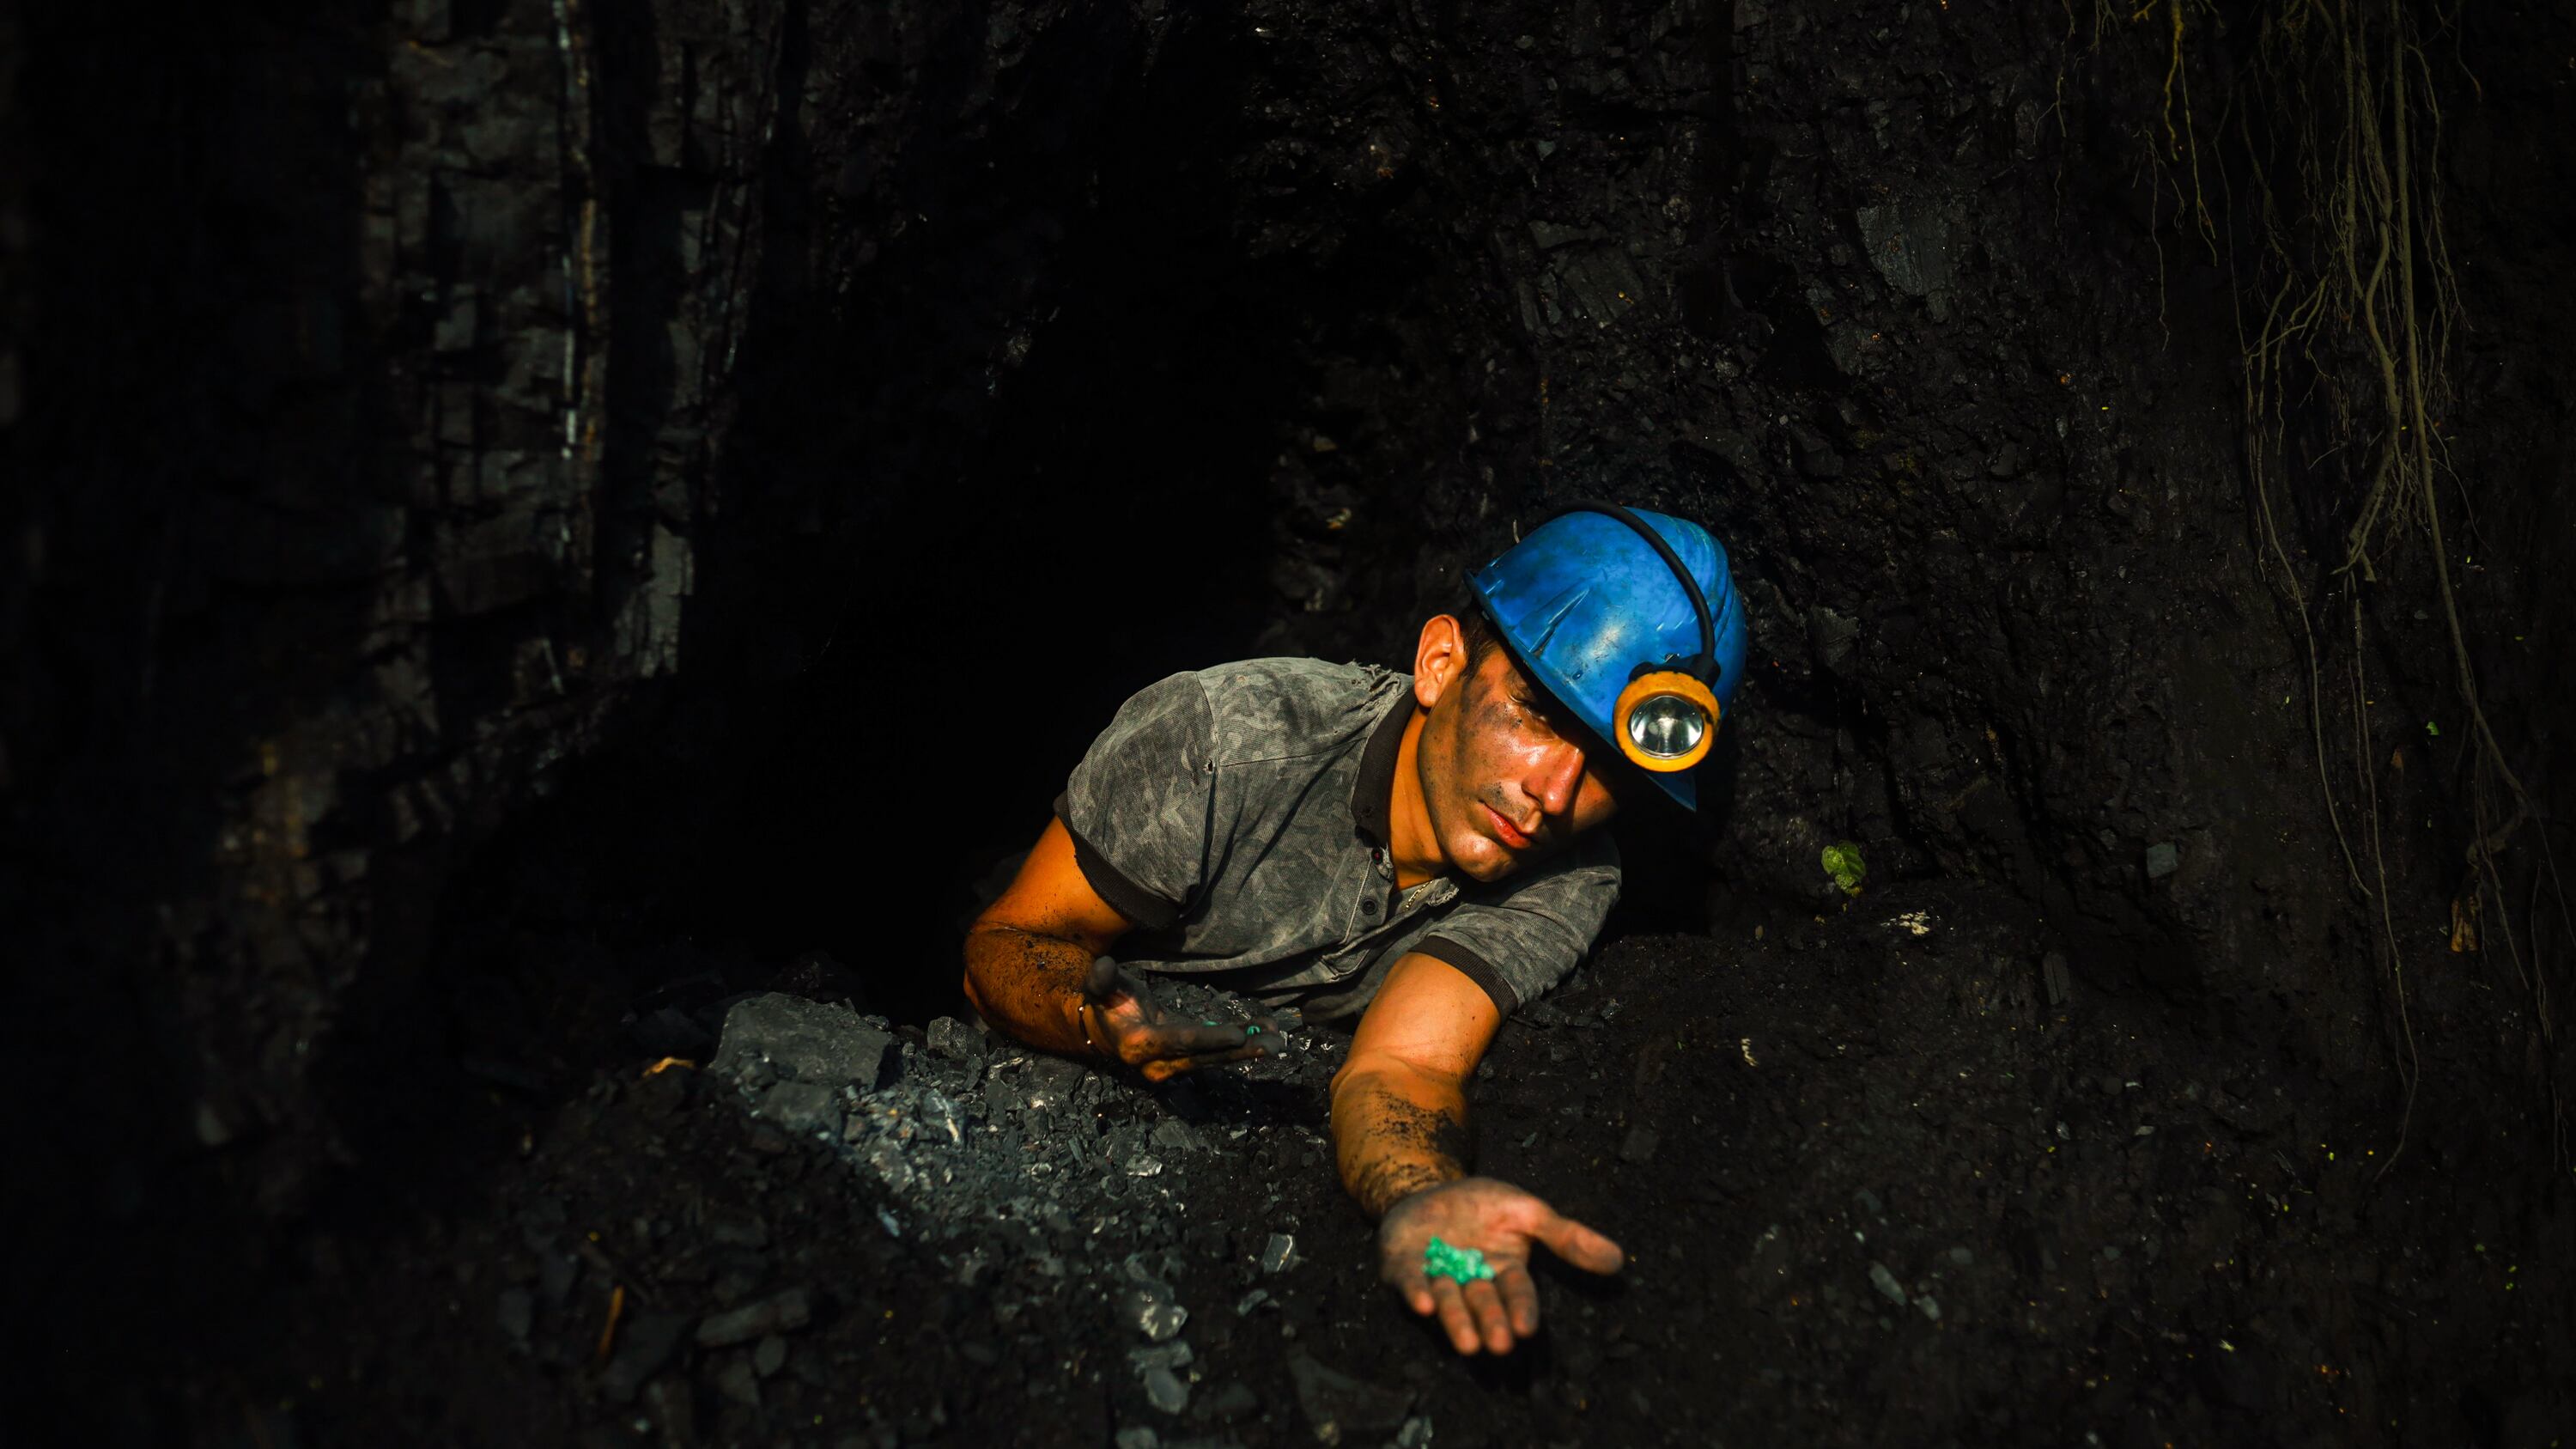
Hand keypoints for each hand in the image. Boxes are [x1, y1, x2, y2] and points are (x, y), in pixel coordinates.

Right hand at [1075, 957, 1267, 1081]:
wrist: (1106, 1033)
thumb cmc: (1109, 1005)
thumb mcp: (1102, 990)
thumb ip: (1103, 980)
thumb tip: (1104, 966)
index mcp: (1138, 1045)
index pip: (1180, 1042)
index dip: (1210, 1039)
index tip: (1238, 1035)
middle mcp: (1158, 1064)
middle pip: (1205, 1056)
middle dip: (1241, 1051)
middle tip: (1274, 1044)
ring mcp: (1173, 1067)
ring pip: (1214, 1059)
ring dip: (1247, 1051)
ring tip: (1277, 1041)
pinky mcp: (1186, 1062)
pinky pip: (1215, 1054)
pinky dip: (1240, 1045)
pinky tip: (1265, 1033)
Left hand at [1375, 1176, 1623, 1354]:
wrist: (1429, 1189)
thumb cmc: (1484, 1205)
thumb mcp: (1528, 1212)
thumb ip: (1567, 1237)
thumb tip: (1619, 1260)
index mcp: (1504, 1271)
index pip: (1517, 1292)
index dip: (1521, 1310)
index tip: (1526, 1330)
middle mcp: (1471, 1281)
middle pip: (1483, 1305)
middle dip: (1492, 1324)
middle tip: (1499, 1345)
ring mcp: (1437, 1276)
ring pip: (1449, 1302)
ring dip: (1457, 1321)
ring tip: (1467, 1343)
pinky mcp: (1403, 1268)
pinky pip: (1409, 1282)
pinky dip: (1416, 1292)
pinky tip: (1422, 1303)